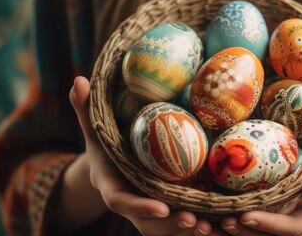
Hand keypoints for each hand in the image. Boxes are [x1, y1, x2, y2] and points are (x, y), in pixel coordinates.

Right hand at [67, 76, 213, 235]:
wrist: (112, 165)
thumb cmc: (105, 144)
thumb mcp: (94, 127)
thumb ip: (86, 109)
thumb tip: (79, 80)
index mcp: (112, 186)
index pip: (121, 202)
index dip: (139, 207)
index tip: (161, 207)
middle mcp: (131, 204)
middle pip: (148, 223)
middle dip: (169, 226)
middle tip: (193, 219)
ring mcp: (148, 210)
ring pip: (165, 229)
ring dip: (186, 231)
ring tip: (209, 226)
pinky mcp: (166, 211)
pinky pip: (180, 226)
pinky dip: (199, 229)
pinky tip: (222, 224)